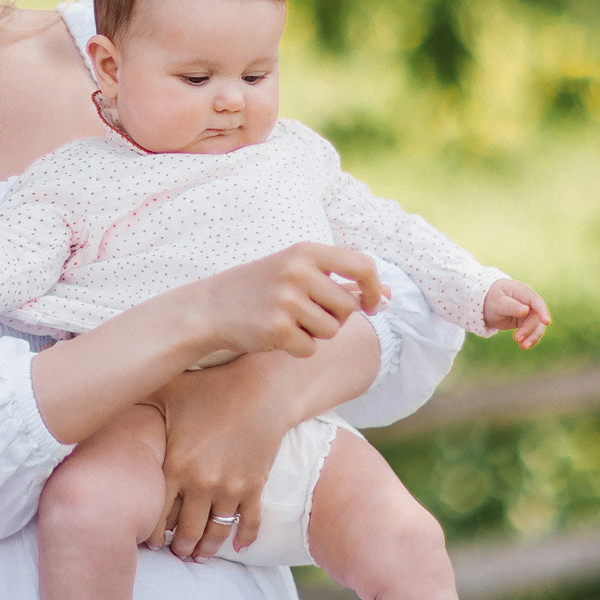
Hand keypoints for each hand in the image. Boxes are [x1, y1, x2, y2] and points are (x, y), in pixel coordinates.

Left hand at [155, 361, 296, 560]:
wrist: (262, 389)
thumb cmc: (212, 387)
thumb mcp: (170, 391)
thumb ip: (139, 400)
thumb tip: (107, 395)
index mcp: (176, 465)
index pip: (158, 513)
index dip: (152, 533)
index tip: (150, 542)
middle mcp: (201, 483)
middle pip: (187, 531)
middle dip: (180, 547)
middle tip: (176, 554)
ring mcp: (230, 488)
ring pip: (216, 532)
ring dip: (207, 548)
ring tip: (199, 556)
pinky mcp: (254, 487)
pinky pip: (250, 522)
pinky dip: (245, 538)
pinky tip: (239, 548)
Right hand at [187, 243, 382, 362]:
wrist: (209, 308)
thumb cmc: (261, 289)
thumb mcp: (298, 272)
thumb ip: (342, 281)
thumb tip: (389, 295)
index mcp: (305, 251)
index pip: (362, 265)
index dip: (374, 288)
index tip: (372, 304)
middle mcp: (297, 272)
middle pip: (347, 307)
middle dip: (334, 317)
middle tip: (306, 313)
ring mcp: (285, 300)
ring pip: (330, 331)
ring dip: (315, 334)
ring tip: (288, 321)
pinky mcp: (276, 329)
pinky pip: (309, 348)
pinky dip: (297, 348)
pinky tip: (275, 335)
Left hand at [483, 278, 550, 348]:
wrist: (484, 305)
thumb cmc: (490, 300)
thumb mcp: (497, 303)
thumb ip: (511, 306)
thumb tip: (526, 310)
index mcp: (521, 291)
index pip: (536, 301)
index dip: (542, 311)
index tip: (546, 322)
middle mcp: (528, 301)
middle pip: (536, 316)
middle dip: (529, 329)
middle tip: (516, 339)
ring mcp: (528, 311)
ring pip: (537, 325)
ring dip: (532, 336)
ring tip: (522, 346)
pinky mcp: (526, 321)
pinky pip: (532, 330)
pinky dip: (530, 338)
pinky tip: (524, 345)